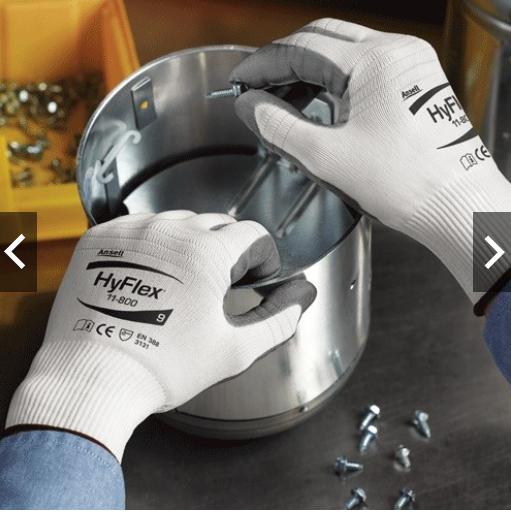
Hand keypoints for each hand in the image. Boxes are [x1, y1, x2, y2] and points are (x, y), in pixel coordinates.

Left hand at [6, 211, 315, 459]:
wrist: (94, 379)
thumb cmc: (164, 367)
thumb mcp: (235, 348)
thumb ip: (280, 317)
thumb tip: (303, 293)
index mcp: (206, 253)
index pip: (253, 234)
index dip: (262, 259)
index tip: (252, 280)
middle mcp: (169, 230)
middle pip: (217, 224)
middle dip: (228, 251)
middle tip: (216, 288)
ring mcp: (132, 230)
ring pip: (179, 221)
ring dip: (190, 244)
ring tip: (181, 284)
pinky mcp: (101, 238)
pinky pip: (140, 227)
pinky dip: (152, 244)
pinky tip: (148, 276)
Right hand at [231, 18, 510, 303]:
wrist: (453, 205)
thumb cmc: (404, 183)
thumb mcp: (326, 156)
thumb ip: (279, 125)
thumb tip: (249, 106)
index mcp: (375, 61)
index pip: (301, 48)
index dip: (263, 64)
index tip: (240, 80)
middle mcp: (396, 52)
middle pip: (322, 40)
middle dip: (283, 62)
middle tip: (256, 86)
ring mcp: (409, 65)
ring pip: (343, 53)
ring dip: (307, 72)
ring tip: (280, 101)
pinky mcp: (414, 83)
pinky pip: (363, 70)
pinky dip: (333, 83)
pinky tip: (315, 104)